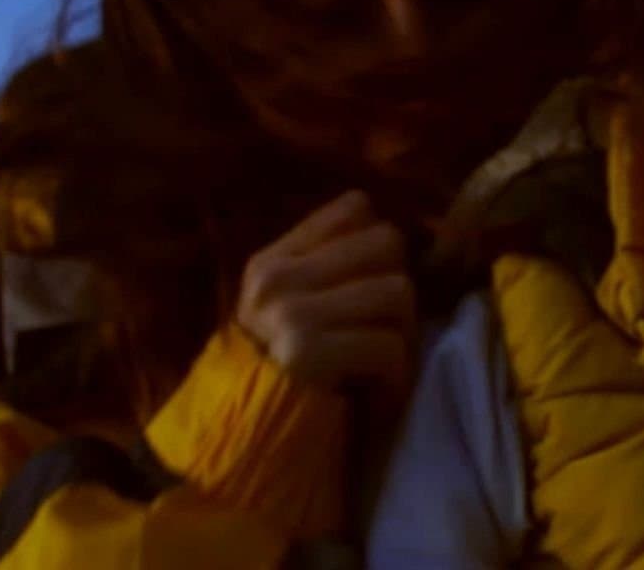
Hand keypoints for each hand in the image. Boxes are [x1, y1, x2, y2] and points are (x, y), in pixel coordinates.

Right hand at [234, 190, 415, 389]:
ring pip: (397, 291)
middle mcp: (278, 279)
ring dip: (402, 331)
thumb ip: (324, 265)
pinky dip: (396, 374)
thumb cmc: (274, 372)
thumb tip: (387, 226)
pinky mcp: (308, 355)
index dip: (380, 241)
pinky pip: (390, 345)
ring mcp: (291, 315)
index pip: (355, 208)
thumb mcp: (283, 307)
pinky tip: (378, 387)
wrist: (242, 436)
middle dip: (398, 283)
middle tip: (384, 323)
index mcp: (272, 260)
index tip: (376, 278)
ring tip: (382, 354)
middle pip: (386, 242)